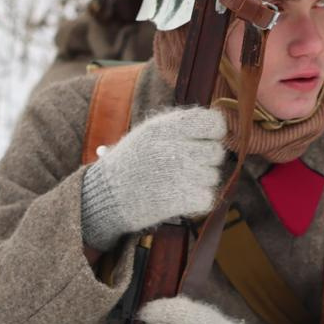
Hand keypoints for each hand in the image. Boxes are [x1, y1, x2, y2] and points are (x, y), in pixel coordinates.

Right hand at [78, 104, 228, 251]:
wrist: (105, 196)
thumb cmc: (128, 163)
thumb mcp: (147, 133)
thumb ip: (180, 125)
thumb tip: (218, 125)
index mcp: (167, 127)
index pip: (214, 122)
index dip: (213, 133)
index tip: (202, 140)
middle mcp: (176, 147)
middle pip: (216, 152)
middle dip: (205, 160)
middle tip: (184, 167)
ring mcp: (181, 174)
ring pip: (212, 176)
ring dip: (198, 182)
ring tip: (174, 183)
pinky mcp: (183, 198)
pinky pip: (207, 197)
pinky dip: (196, 201)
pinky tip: (178, 197)